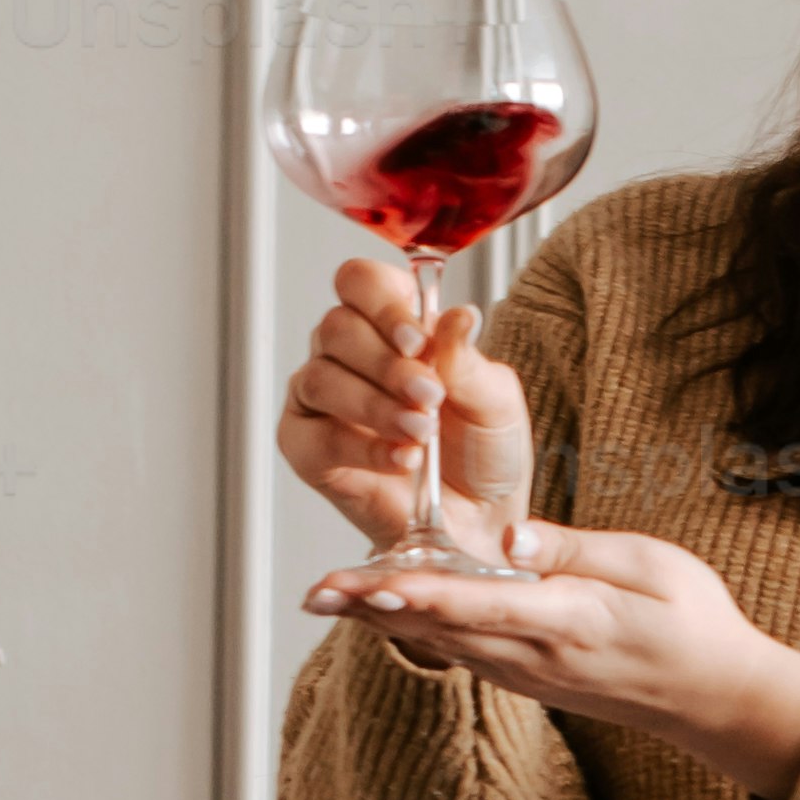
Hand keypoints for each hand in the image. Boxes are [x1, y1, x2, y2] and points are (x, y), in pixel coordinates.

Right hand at [276, 253, 533, 562]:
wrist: (479, 518)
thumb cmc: (482, 451)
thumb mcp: (494, 399)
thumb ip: (468, 359)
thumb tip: (460, 315)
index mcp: (391, 325)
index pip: (360, 282)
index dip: (383, 304)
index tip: (419, 342)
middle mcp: (347, 353)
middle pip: (336, 326)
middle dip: (386, 364)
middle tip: (429, 397)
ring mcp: (320, 398)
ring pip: (321, 378)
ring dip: (375, 406)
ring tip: (420, 433)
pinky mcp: (306, 447)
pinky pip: (314, 436)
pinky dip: (361, 448)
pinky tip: (401, 459)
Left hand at [299, 520, 799, 799]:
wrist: (714, 699)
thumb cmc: (693, 621)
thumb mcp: (653, 564)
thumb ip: (578, 548)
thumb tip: (510, 535)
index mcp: (569, 620)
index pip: (478, 603)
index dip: (416, 593)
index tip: (365, 581)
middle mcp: (536, 656)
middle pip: (440, 628)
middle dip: (374, 608)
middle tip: (314, 590)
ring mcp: (527, 673)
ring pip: (441, 642)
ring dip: (382, 619)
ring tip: (327, 596)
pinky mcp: (525, 676)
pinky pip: (460, 650)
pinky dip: (415, 627)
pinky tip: (381, 609)